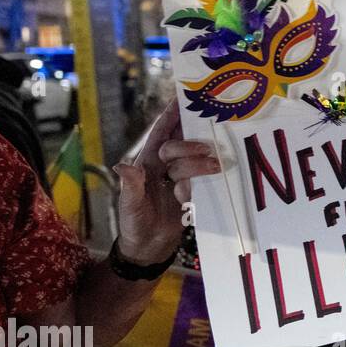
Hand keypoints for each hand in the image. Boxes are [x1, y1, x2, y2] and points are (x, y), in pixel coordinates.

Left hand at [113, 100, 218, 264]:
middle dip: (191, 145)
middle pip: (179, 146)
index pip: (160, 135)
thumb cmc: (133, 225)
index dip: (170, 116)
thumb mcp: (129, 207)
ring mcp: (179, 179)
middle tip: (207, 152)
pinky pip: (203, 178)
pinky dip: (210, 175)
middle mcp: (164, 167)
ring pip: (192, 160)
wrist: (149, 248)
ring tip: (217, 166)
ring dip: (202, 161)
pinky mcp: (192, 192)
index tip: (182, 97)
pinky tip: (221, 172)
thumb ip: (130, 187)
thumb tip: (124, 166)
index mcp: (147, 165)